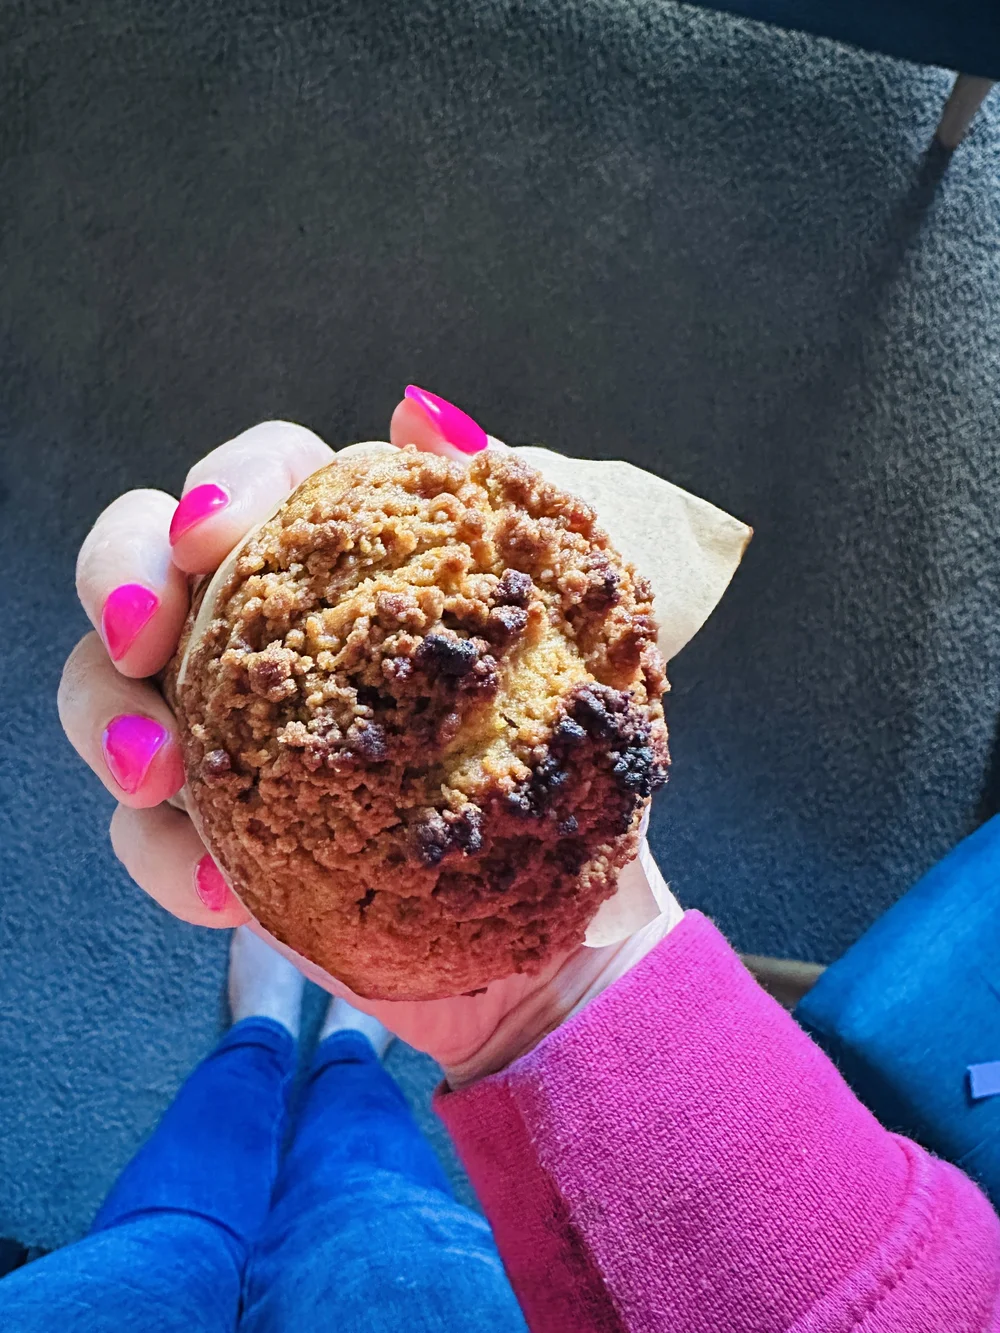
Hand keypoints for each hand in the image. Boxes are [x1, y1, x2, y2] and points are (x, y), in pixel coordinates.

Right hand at [59, 395, 682, 1083]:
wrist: (581, 843)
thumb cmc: (582, 687)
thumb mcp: (591, 578)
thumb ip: (524, 491)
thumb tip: (425, 414)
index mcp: (341, 535)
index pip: (257, 476)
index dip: (222, 487)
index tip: (213, 530)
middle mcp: (267, 615)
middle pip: (140, 566)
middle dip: (119, 585)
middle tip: (140, 641)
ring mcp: (234, 719)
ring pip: (112, 697)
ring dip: (112, 727)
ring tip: (158, 776)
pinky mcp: (230, 823)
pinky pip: (157, 838)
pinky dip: (169, 860)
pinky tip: (224, 892)